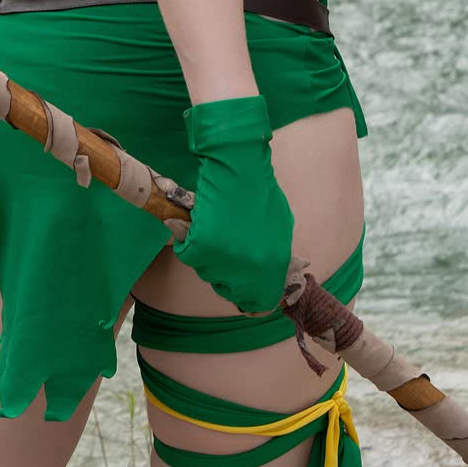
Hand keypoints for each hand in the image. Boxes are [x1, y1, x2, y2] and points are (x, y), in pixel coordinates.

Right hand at [171, 94, 294, 313]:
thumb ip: (272, 257)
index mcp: (274, 264)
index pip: (260, 300)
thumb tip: (262, 277)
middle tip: (222, 248)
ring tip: (215, 227)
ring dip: (207, 254)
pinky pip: (188, 253)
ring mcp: (225, 260)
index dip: (249, 297)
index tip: (240, 290)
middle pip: (229, 289)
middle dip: (224, 273)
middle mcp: (251, 268)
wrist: (238, 166)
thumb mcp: (279, 229)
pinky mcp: (202, 247)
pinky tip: (200, 221)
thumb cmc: (259, 191)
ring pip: (206, 271)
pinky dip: (188, 239)